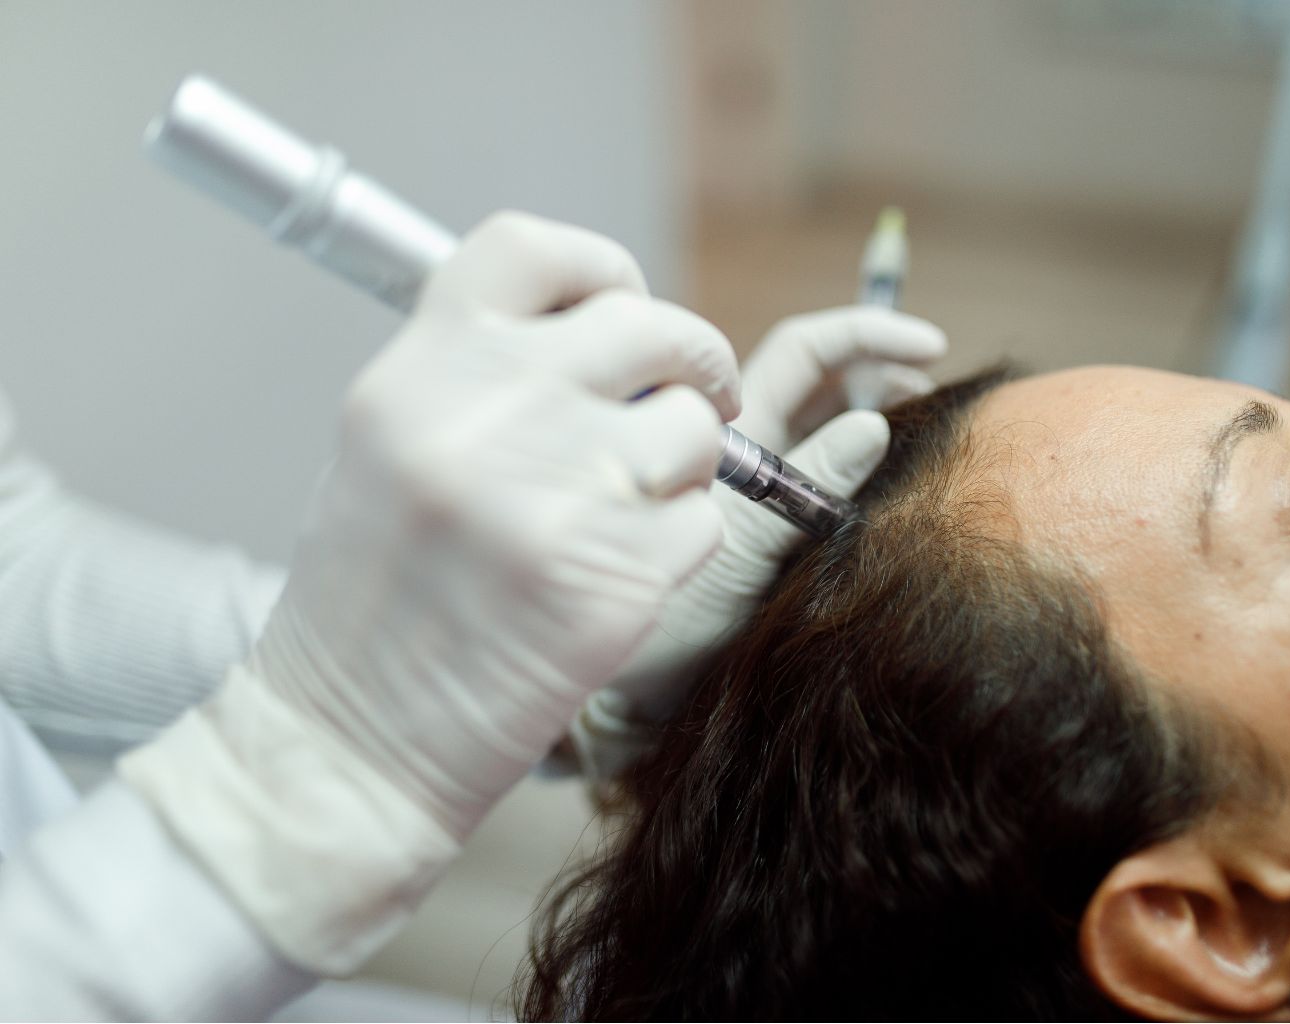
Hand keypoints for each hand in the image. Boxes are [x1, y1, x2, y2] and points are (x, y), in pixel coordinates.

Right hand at [120, 212, 740, 970]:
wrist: (350, 740)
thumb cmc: (373, 597)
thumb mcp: (391, 446)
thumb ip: (483, 375)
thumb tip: (607, 334)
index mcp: (420, 372)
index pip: (533, 250)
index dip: (600, 268)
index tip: (626, 303)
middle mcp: (489, 416)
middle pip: (650, 325)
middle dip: (692, 358)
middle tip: (696, 394)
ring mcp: (559, 496)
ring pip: (694, 427)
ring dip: (687, 463)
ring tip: (634, 509)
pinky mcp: (618, 579)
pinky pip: (706, 520)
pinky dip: (683, 544)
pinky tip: (625, 577)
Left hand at [601, 306, 946, 724]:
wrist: (647, 694)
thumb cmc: (673, 618)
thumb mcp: (743, 542)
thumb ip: (808, 482)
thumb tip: (875, 424)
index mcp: (735, 433)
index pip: (805, 351)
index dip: (865, 335)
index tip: (929, 344)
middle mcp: (760, 450)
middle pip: (833, 381)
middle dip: (889, 373)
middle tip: (935, 401)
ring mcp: (781, 491)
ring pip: (847, 429)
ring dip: (894, 424)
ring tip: (929, 448)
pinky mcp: (800, 533)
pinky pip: (852, 486)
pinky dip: (887, 477)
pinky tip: (910, 494)